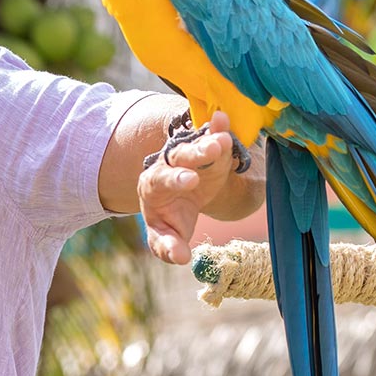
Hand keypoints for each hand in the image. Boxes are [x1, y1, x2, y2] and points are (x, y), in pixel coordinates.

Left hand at [138, 111, 240, 263]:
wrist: (183, 202)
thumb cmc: (170, 219)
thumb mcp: (166, 235)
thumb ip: (168, 247)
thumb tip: (180, 258)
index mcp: (154, 185)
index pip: (161, 178)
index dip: (175, 178)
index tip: (191, 181)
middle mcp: (170, 165)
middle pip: (179, 156)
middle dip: (194, 155)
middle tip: (212, 151)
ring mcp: (191, 156)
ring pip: (197, 145)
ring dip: (210, 142)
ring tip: (222, 142)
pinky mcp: (211, 152)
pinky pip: (213, 136)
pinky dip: (218, 127)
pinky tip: (222, 117)